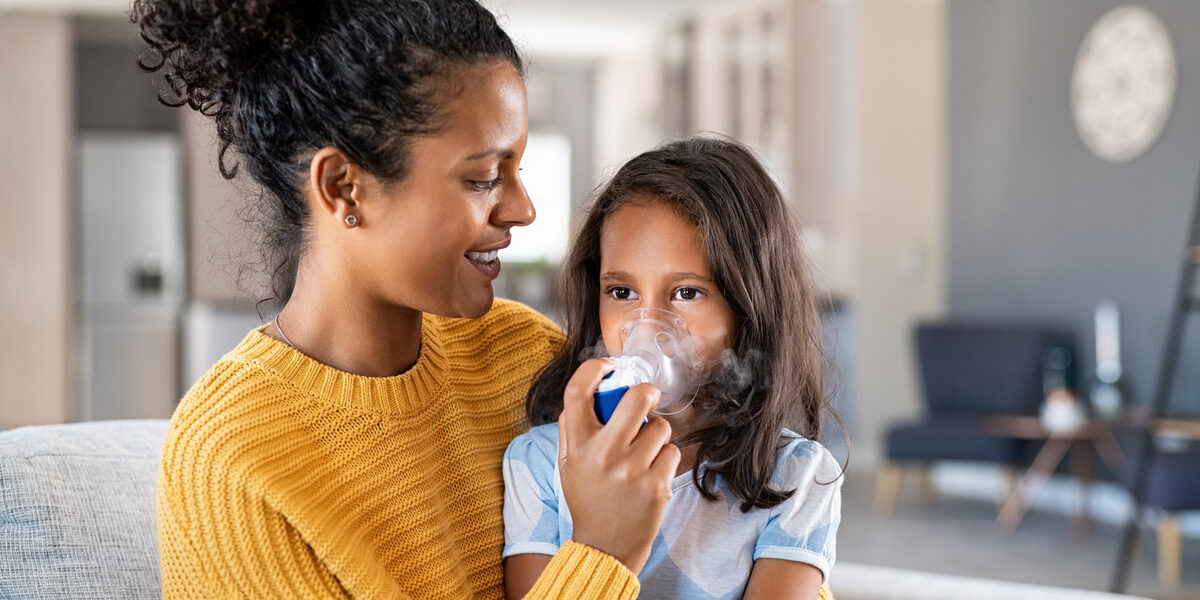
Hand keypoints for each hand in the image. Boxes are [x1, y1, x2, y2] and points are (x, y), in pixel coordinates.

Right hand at [557, 358, 680, 573]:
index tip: (608, 366)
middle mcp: (603, 455)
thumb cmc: (588, 498)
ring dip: (656, 433)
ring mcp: (632, 470)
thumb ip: (572, 428)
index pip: (578, 392)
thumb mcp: (568, 464)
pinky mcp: (656, 485)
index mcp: (577, 446)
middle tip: (647, 398)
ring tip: (644, 452)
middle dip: (647, 392)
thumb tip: (592, 388)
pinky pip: (671, 451)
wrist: (604, 547)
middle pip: (636, 397)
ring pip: (660, 426)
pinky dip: (664, 458)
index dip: (594, 369)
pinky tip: (651, 474)